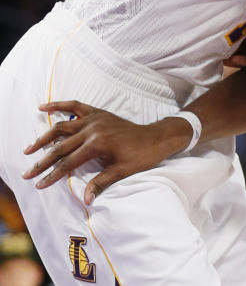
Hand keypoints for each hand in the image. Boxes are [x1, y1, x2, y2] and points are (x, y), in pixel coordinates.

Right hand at [22, 101, 189, 203]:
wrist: (157, 137)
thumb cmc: (142, 156)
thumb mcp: (122, 171)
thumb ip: (101, 183)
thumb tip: (85, 200)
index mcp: (98, 144)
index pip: (69, 163)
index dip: (52, 175)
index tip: (39, 184)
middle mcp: (93, 129)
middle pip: (61, 147)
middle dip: (43, 161)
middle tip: (27, 173)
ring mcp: (95, 119)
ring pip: (62, 127)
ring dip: (44, 137)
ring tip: (28, 149)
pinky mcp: (98, 113)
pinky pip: (75, 106)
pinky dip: (58, 105)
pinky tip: (43, 107)